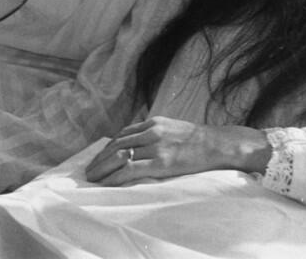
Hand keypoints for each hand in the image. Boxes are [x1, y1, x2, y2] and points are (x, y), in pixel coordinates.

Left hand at [85, 116, 270, 185]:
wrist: (216, 144)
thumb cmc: (196, 140)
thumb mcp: (172, 128)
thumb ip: (155, 133)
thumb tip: (138, 143)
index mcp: (154, 122)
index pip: (123, 133)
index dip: (108, 147)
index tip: (99, 157)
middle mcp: (152, 130)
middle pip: (117, 143)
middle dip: (100, 158)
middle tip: (89, 170)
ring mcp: (156, 146)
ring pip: (121, 155)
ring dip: (103, 168)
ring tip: (92, 178)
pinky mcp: (161, 162)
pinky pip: (131, 169)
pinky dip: (115, 176)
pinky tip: (107, 183)